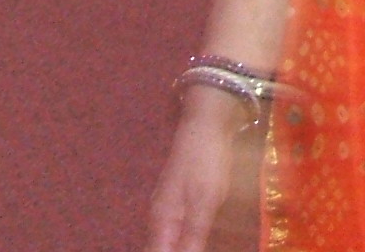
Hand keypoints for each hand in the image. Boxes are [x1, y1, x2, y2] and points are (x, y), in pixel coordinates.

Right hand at [147, 92, 254, 251]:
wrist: (205, 124)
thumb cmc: (205, 163)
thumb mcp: (204, 203)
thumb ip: (192, 237)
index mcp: (162, 219)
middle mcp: (159, 216)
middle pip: (158, 249)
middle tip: (199, 248)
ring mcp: (167, 206)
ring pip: (165, 241)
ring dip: (177, 248)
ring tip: (197, 245)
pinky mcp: (178, 199)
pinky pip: (174, 230)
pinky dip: (182, 241)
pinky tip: (196, 242)